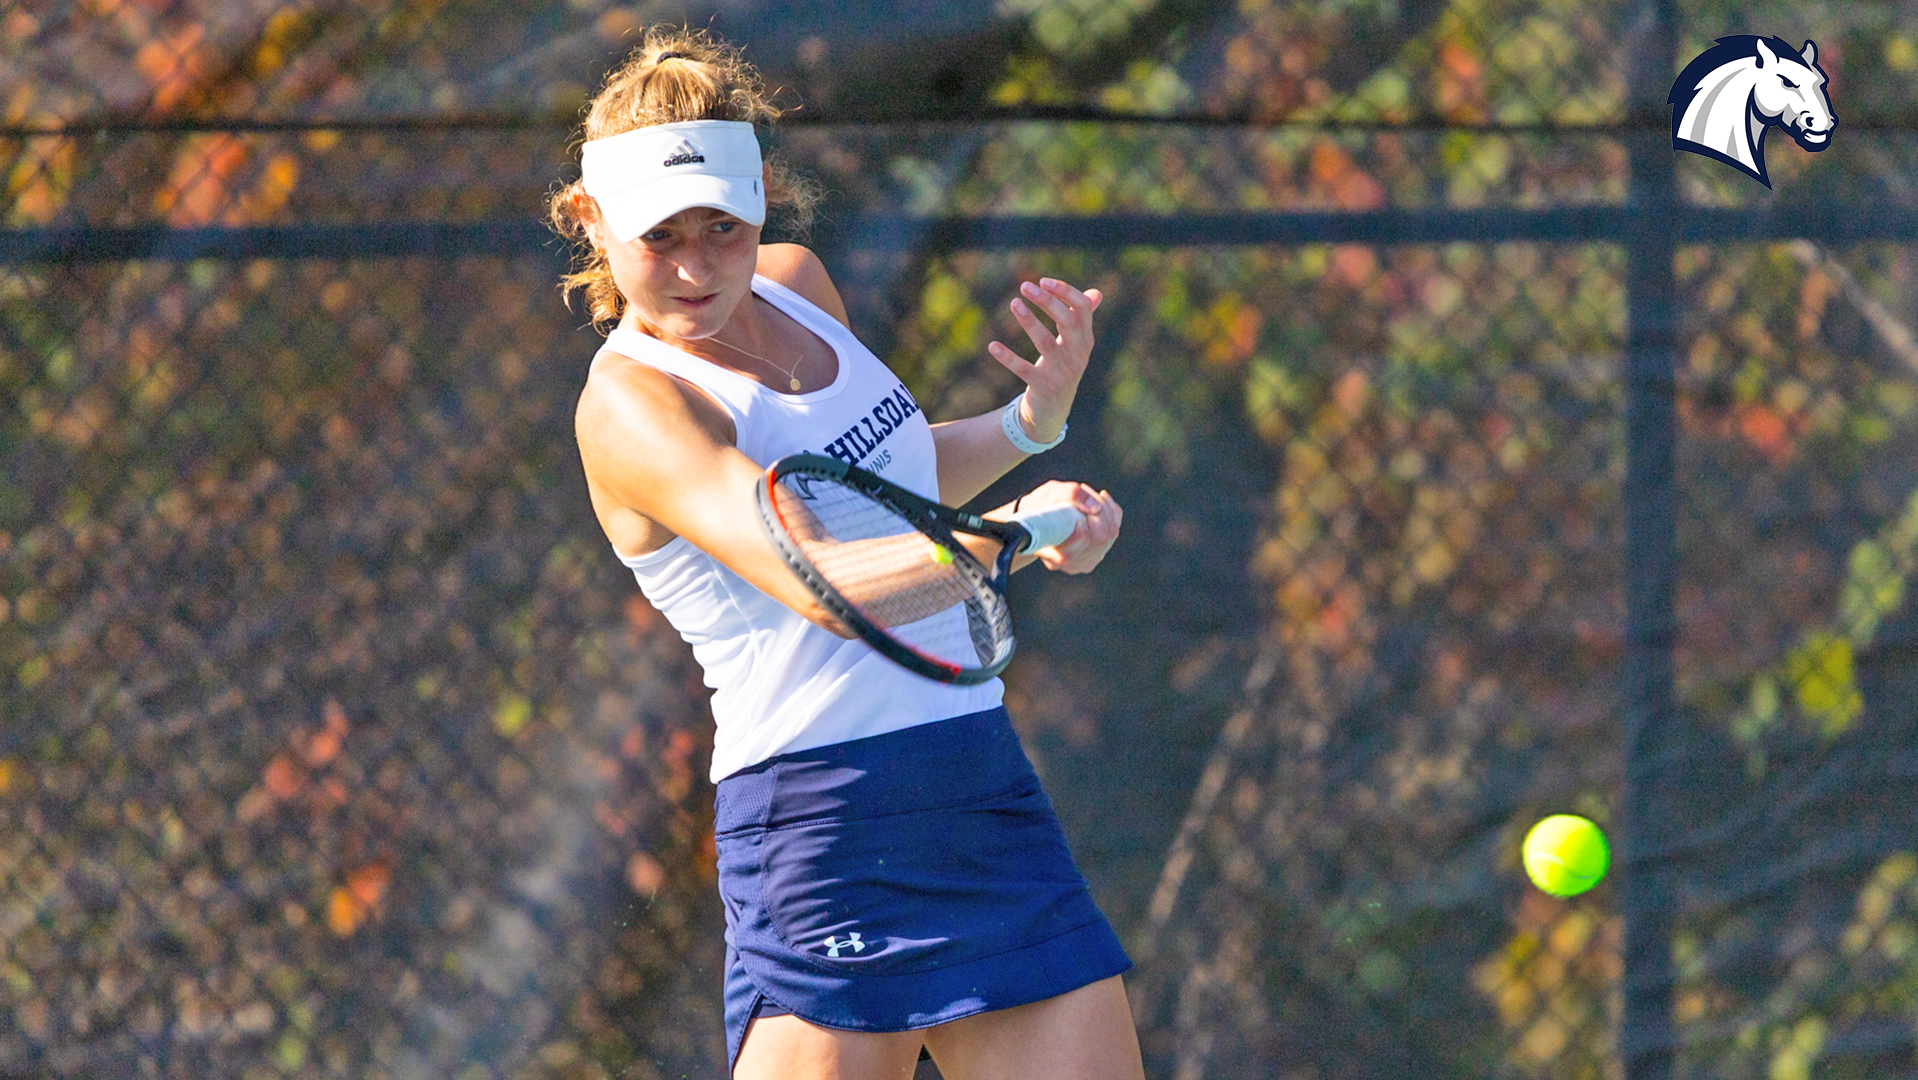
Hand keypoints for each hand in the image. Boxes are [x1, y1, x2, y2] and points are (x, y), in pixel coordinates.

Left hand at [987, 278, 1103, 443]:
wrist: (1054, 410)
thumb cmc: (1063, 368)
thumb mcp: (1075, 345)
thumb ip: (1083, 318)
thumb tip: (1097, 293)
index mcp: (1085, 340)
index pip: (1082, 309)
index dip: (1065, 292)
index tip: (1043, 281)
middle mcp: (1077, 355)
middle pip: (1068, 322)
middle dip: (1048, 301)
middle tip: (1025, 286)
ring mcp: (1061, 372)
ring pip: (1045, 343)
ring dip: (1029, 322)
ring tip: (1014, 303)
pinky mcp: (1043, 387)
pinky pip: (1024, 370)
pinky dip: (1008, 358)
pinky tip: (992, 345)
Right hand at [1009, 480, 1121, 573]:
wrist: (1036, 519)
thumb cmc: (1040, 507)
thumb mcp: (1049, 494)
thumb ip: (1071, 495)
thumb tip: (1096, 506)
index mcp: (1053, 556)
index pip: (1080, 544)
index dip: (1083, 524)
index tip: (1075, 507)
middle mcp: (1071, 564)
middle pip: (1101, 539)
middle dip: (1098, 510)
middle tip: (1084, 490)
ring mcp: (1087, 561)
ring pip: (1110, 534)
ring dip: (1103, 508)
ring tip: (1087, 493)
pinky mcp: (1098, 554)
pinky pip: (1114, 531)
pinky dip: (1110, 512)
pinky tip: (1099, 500)